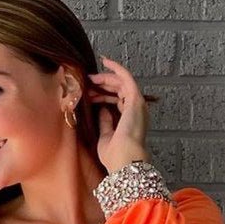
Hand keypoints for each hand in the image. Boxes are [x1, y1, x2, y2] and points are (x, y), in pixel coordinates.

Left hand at [86, 57, 150, 172]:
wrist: (124, 161)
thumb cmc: (116, 156)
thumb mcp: (106, 137)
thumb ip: (105, 122)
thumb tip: (101, 109)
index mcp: (130, 120)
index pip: (117, 102)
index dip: (102, 96)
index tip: (89, 94)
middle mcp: (136, 111)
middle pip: (119, 91)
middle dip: (102, 86)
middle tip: (87, 83)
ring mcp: (137, 104)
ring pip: (121, 83)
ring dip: (105, 79)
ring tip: (90, 78)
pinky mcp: (135, 99)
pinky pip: (126, 77)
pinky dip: (117, 68)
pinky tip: (106, 61)